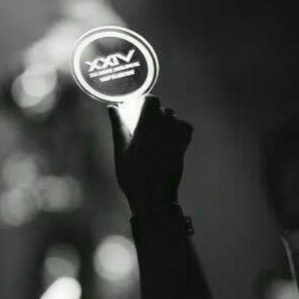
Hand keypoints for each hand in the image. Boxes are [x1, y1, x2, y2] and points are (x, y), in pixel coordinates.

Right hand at [108, 95, 192, 214]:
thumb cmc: (132, 176)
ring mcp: (176, 139)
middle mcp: (164, 130)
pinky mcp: (183, 149)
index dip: (148, 101)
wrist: (153, 197)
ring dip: (168, 120)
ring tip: (159, 132)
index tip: (142, 106)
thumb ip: (118, 127)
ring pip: (175, 119)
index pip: (153, 101)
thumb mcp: (120, 151)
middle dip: (156, 113)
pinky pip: (186, 129)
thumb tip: (112, 108)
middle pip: (165, 110)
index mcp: (146, 128)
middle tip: (147, 123)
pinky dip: (180, 128)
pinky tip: (172, 135)